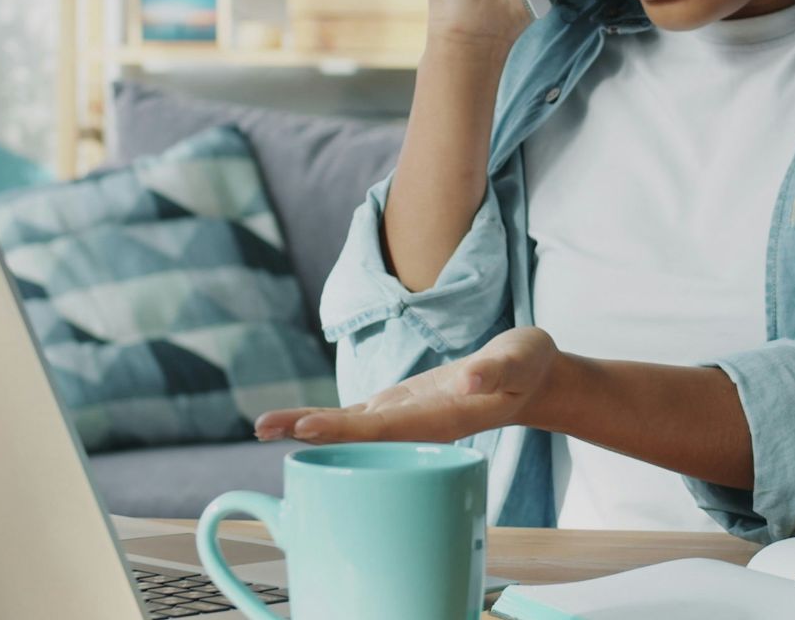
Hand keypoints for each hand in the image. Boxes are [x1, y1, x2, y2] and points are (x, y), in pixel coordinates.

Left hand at [255, 327, 563, 443]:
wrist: (531, 381)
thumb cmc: (526, 368)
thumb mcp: (518, 360)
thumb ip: (493, 372)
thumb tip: (466, 381)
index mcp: (440, 420)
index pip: (384, 429)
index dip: (344, 430)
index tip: (306, 428)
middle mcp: (416, 428)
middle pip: (355, 435)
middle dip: (309, 430)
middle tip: (262, 428)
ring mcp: (406, 421)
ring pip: (351, 429)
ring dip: (309, 428)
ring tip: (264, 427)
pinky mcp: (402, 409)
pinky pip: (359, 421)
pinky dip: (328, 421)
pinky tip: (299, 424)